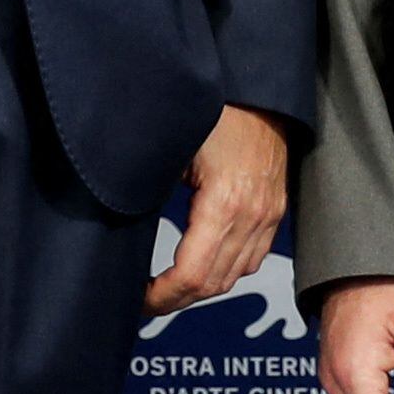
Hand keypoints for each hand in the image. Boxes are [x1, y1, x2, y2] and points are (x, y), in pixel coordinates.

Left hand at [143, 105, 291, 316]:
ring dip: (201, 288)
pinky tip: (201, 265)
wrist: (259, 92)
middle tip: (146, 301)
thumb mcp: (172, 149)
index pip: (192, 275)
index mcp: (224, 203)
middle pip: (215, 283)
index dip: (162, 296)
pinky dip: (226, 270)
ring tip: (168, 288)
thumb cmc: (214, 111)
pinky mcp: (274, 212)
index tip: (139, 298)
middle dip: (177, 299)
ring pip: (235, 275)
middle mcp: (252, 217)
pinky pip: (252, 258)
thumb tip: (119, 218)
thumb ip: (149, 186)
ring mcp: (268, 216)